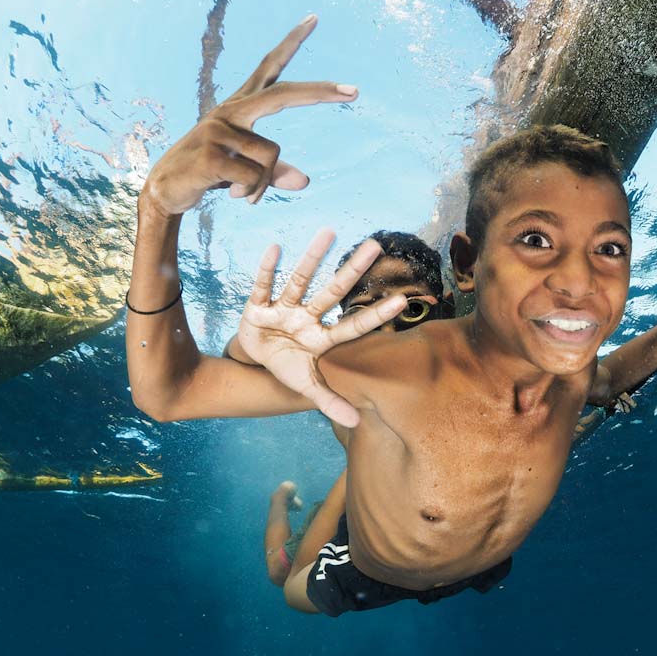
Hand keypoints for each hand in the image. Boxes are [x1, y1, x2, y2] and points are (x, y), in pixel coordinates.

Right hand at [141, 15, 358, 216]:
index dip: (292, 42)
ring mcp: (218, 128)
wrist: (165, 190)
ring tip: (243, 192)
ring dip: (264, 185)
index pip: (270, 66)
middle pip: (283, 95)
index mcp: (241, 106)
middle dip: (320, 93)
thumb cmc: (210, 173)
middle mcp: (231, 109)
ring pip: (272, 155)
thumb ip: (275, 173)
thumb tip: (304, 181)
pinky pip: (254, 177)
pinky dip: (251, 193)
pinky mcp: (210, 152)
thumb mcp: (247, 172)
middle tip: (355, 91)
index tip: (314, 18)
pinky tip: (231, 193)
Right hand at [235, 228, 406, 427]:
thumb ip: (330, 402)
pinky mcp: (258, 307)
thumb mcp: (306, 386)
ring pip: (300, 280)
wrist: (253, 358)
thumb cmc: (286, 366)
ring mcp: (284, 309)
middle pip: (333, 292)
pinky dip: (267, 270)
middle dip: (352, 270)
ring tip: (329, 232)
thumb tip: (358, 423)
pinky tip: (275, 249)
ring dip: (312, 258)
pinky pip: (263, 286)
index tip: (402, 300)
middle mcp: (308, 317)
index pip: (354, 326)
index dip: (376, 315)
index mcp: (322, 338)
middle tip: (375, 245)